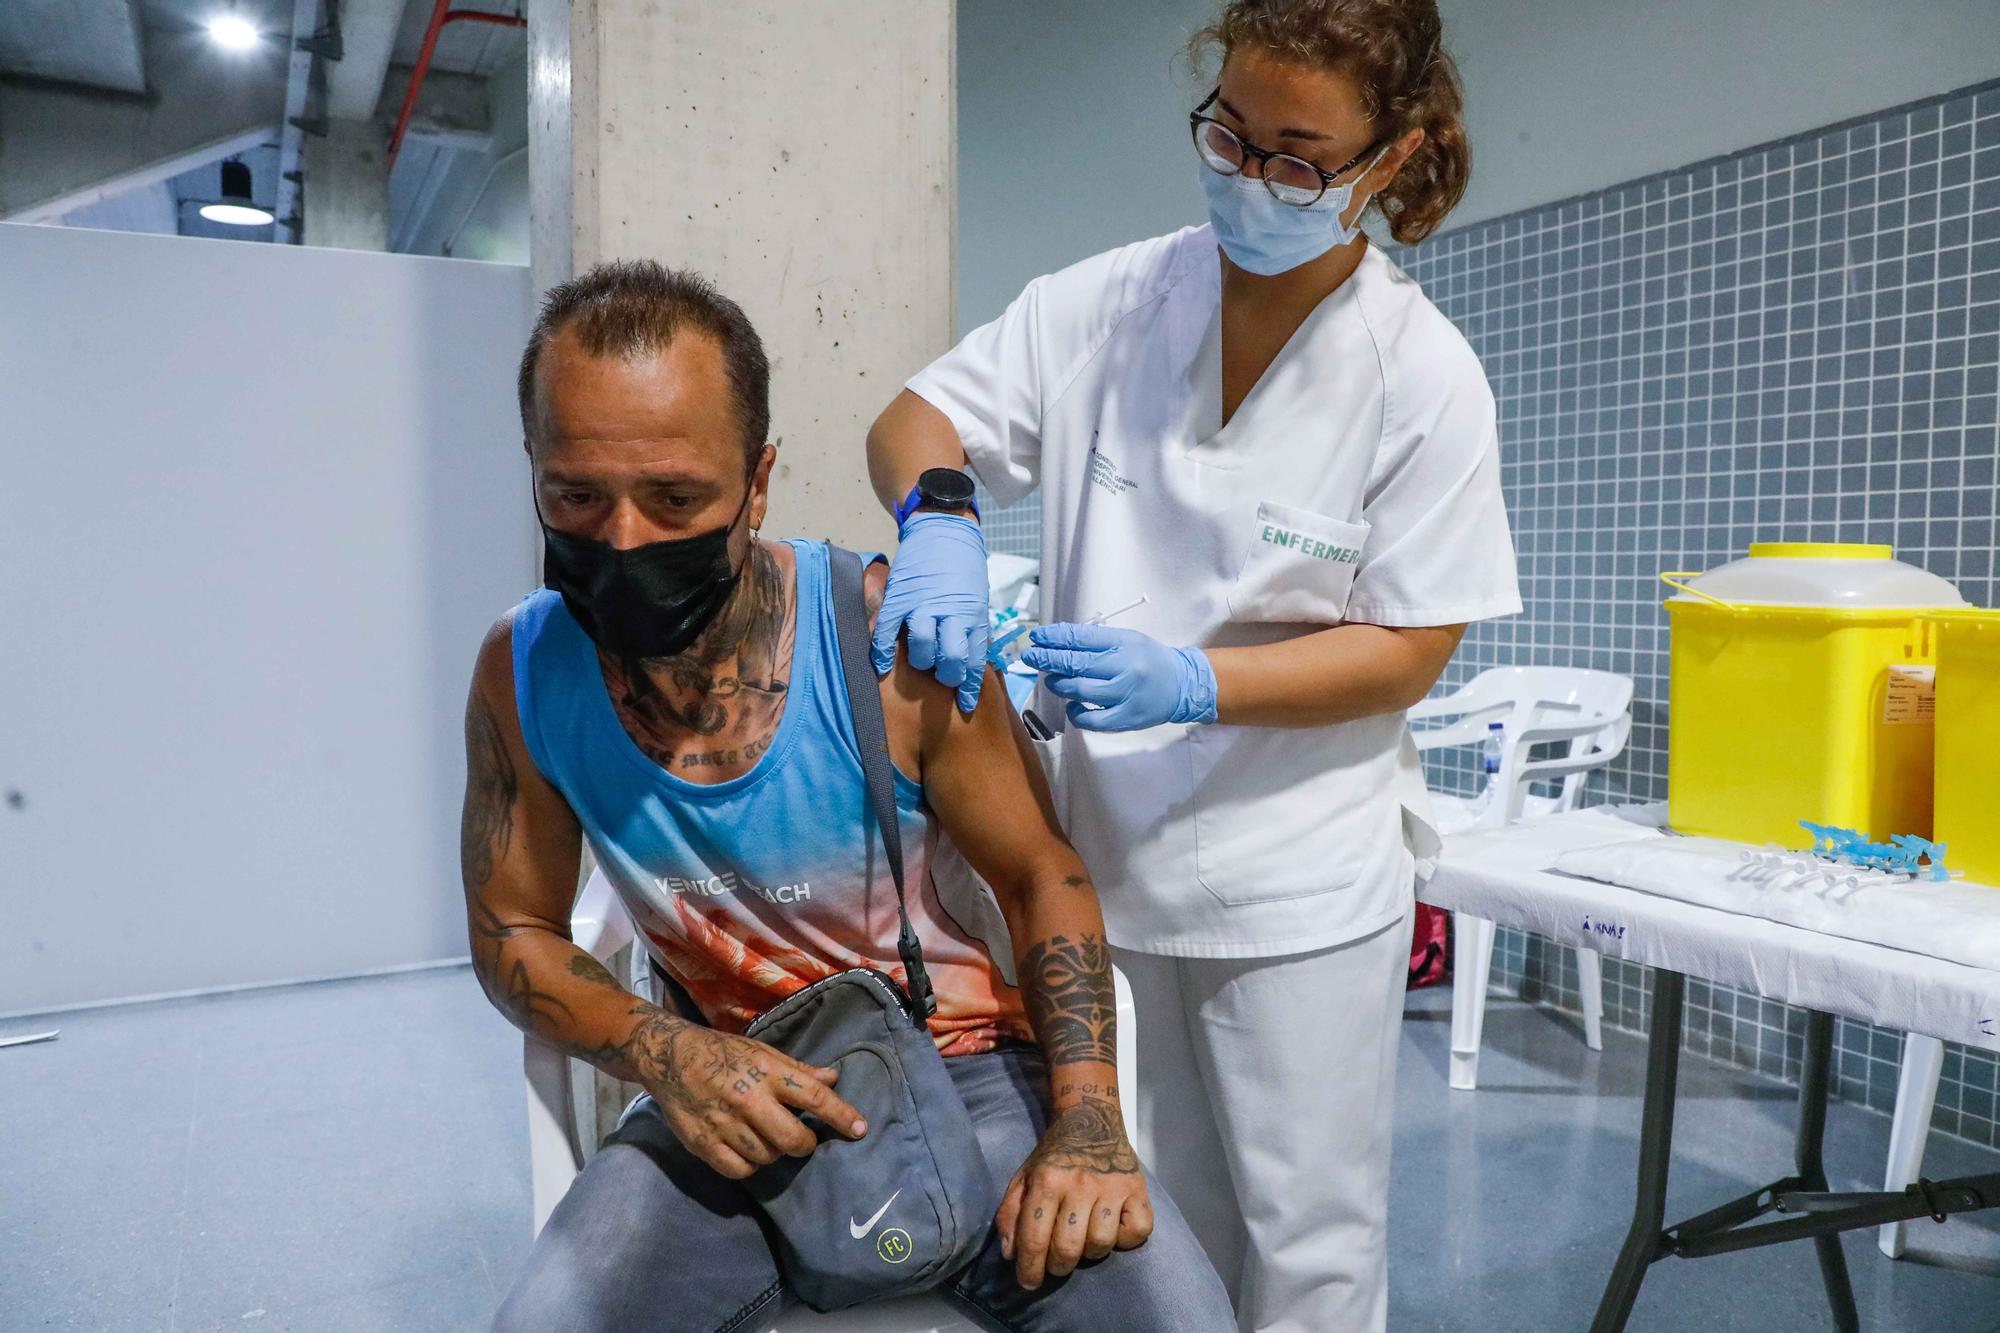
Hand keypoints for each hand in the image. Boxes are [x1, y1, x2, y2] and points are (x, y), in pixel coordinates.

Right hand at [632, 1015, 867, 1179]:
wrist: (669, 1057)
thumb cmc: (723, 1052)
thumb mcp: (762, 1051)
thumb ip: (798, 1070)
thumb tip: (833, 1079)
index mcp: (767, 1071)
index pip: (813, 1096)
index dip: (841, 1115)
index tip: (860, 1129)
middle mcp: (747, 1097)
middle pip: (792, 1139)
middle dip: (804, 1144)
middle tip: (802, 1139)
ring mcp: (724, 1122)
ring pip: (767, 1157)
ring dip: (774, 1152)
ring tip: (765, 1136)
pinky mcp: (703, 1143)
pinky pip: (741, 1170)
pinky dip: (749, 1165)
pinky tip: (746, 1150)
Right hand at [871, 511, 989, 712]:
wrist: (942, 528)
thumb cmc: (962, 567)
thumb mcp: (976, 597)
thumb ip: (970, 626)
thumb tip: (969, 659)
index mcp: (973, 614)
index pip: (975, 660)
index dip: (969, 686)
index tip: (966, 704)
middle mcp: (950, 612)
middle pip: (950, 660)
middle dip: (947, 676)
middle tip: (942, 676)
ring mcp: (922, 605)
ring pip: (922, 649)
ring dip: (922, 662)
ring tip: (921, 660)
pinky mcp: (899, 598)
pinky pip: (888, 633)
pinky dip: (883, 653)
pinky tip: (882, 666)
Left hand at [996, 1096, 1151, 1288]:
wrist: (1091, 1118)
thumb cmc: (1055, 1155)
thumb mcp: (1023, 1176)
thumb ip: (1010, 1213)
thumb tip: (1011, 1254)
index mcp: (1047, 1180)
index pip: (1035, 1237)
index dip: (1029, 1268)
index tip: (1028, 1282)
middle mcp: (1080, 1183)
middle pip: (1068, 1247)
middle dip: (1058, 1267)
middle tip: (1056, 1265)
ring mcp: (1112, 1185)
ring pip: (1101, 1243)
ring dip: (1089, 1254)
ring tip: (1083, 1243)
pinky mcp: (1138, 1188)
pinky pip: (1137, 1231)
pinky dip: (1125, 1240)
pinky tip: (1112, 1230)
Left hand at [1020, 623, 1217, 731]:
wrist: (1183, 685)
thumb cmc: (1149, 660)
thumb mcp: (1127, 640)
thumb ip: (1096, 641)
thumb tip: (1057, 640)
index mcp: (1125, 643)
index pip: (1082, 638)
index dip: (1055, 637)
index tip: (1036, 636)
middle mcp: (1125, 667)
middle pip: (1077, 663)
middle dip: (1048, 659)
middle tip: (1030, 657)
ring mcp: (1126, 694)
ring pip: (1080, 690)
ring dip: (1059, 685)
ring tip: (1052, 681)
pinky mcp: (1127, 718)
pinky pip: (1092, 719)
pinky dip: (1075, 713)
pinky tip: (1072, 706)